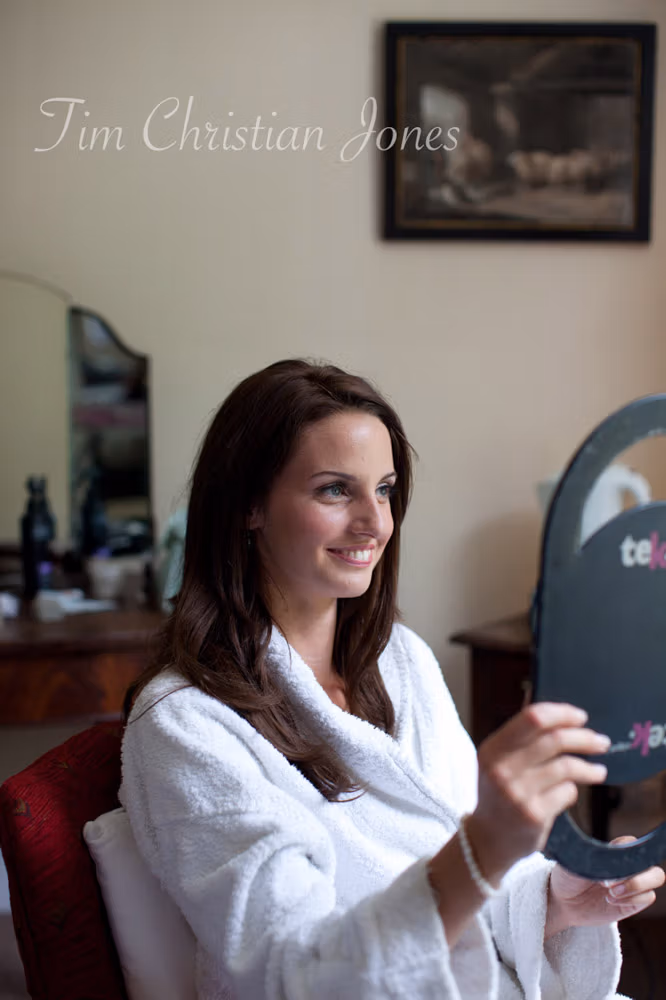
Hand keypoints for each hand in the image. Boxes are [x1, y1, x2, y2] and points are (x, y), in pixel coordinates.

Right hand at [468, 703, 610, 882]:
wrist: (487, 840)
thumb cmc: (499, 794)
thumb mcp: (497, 761)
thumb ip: (519, 734)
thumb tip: (540, 700)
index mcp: (492, 749)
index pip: (532, 718)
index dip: (562, 713)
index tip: (581, 717)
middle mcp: (502, 768)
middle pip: (554, 739)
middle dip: (584, 738)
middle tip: (601, 742)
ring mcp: (517, 793)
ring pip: (566, 767)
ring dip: (589, 768)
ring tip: (599, 771)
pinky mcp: (534, 815)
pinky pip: (567, 793)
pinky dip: (574, 791)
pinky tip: (572, 793)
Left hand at [546, 835, 665, 937]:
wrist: (562, 902)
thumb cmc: (567, 877)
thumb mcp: (574, 862)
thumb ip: (593, 857)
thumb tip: (611, 858)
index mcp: (614, 851)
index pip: (632, 842)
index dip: (625, 849)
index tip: (608, 859)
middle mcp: (627, 866)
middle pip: (651, 860)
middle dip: (636, 872)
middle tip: (609, 883)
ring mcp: (632, 884)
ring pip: (656, 877)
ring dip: (635, 886)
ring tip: (611, 893)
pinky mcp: (632, 902)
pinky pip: (648, 897)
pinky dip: (631, 899)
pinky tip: (610, 901)